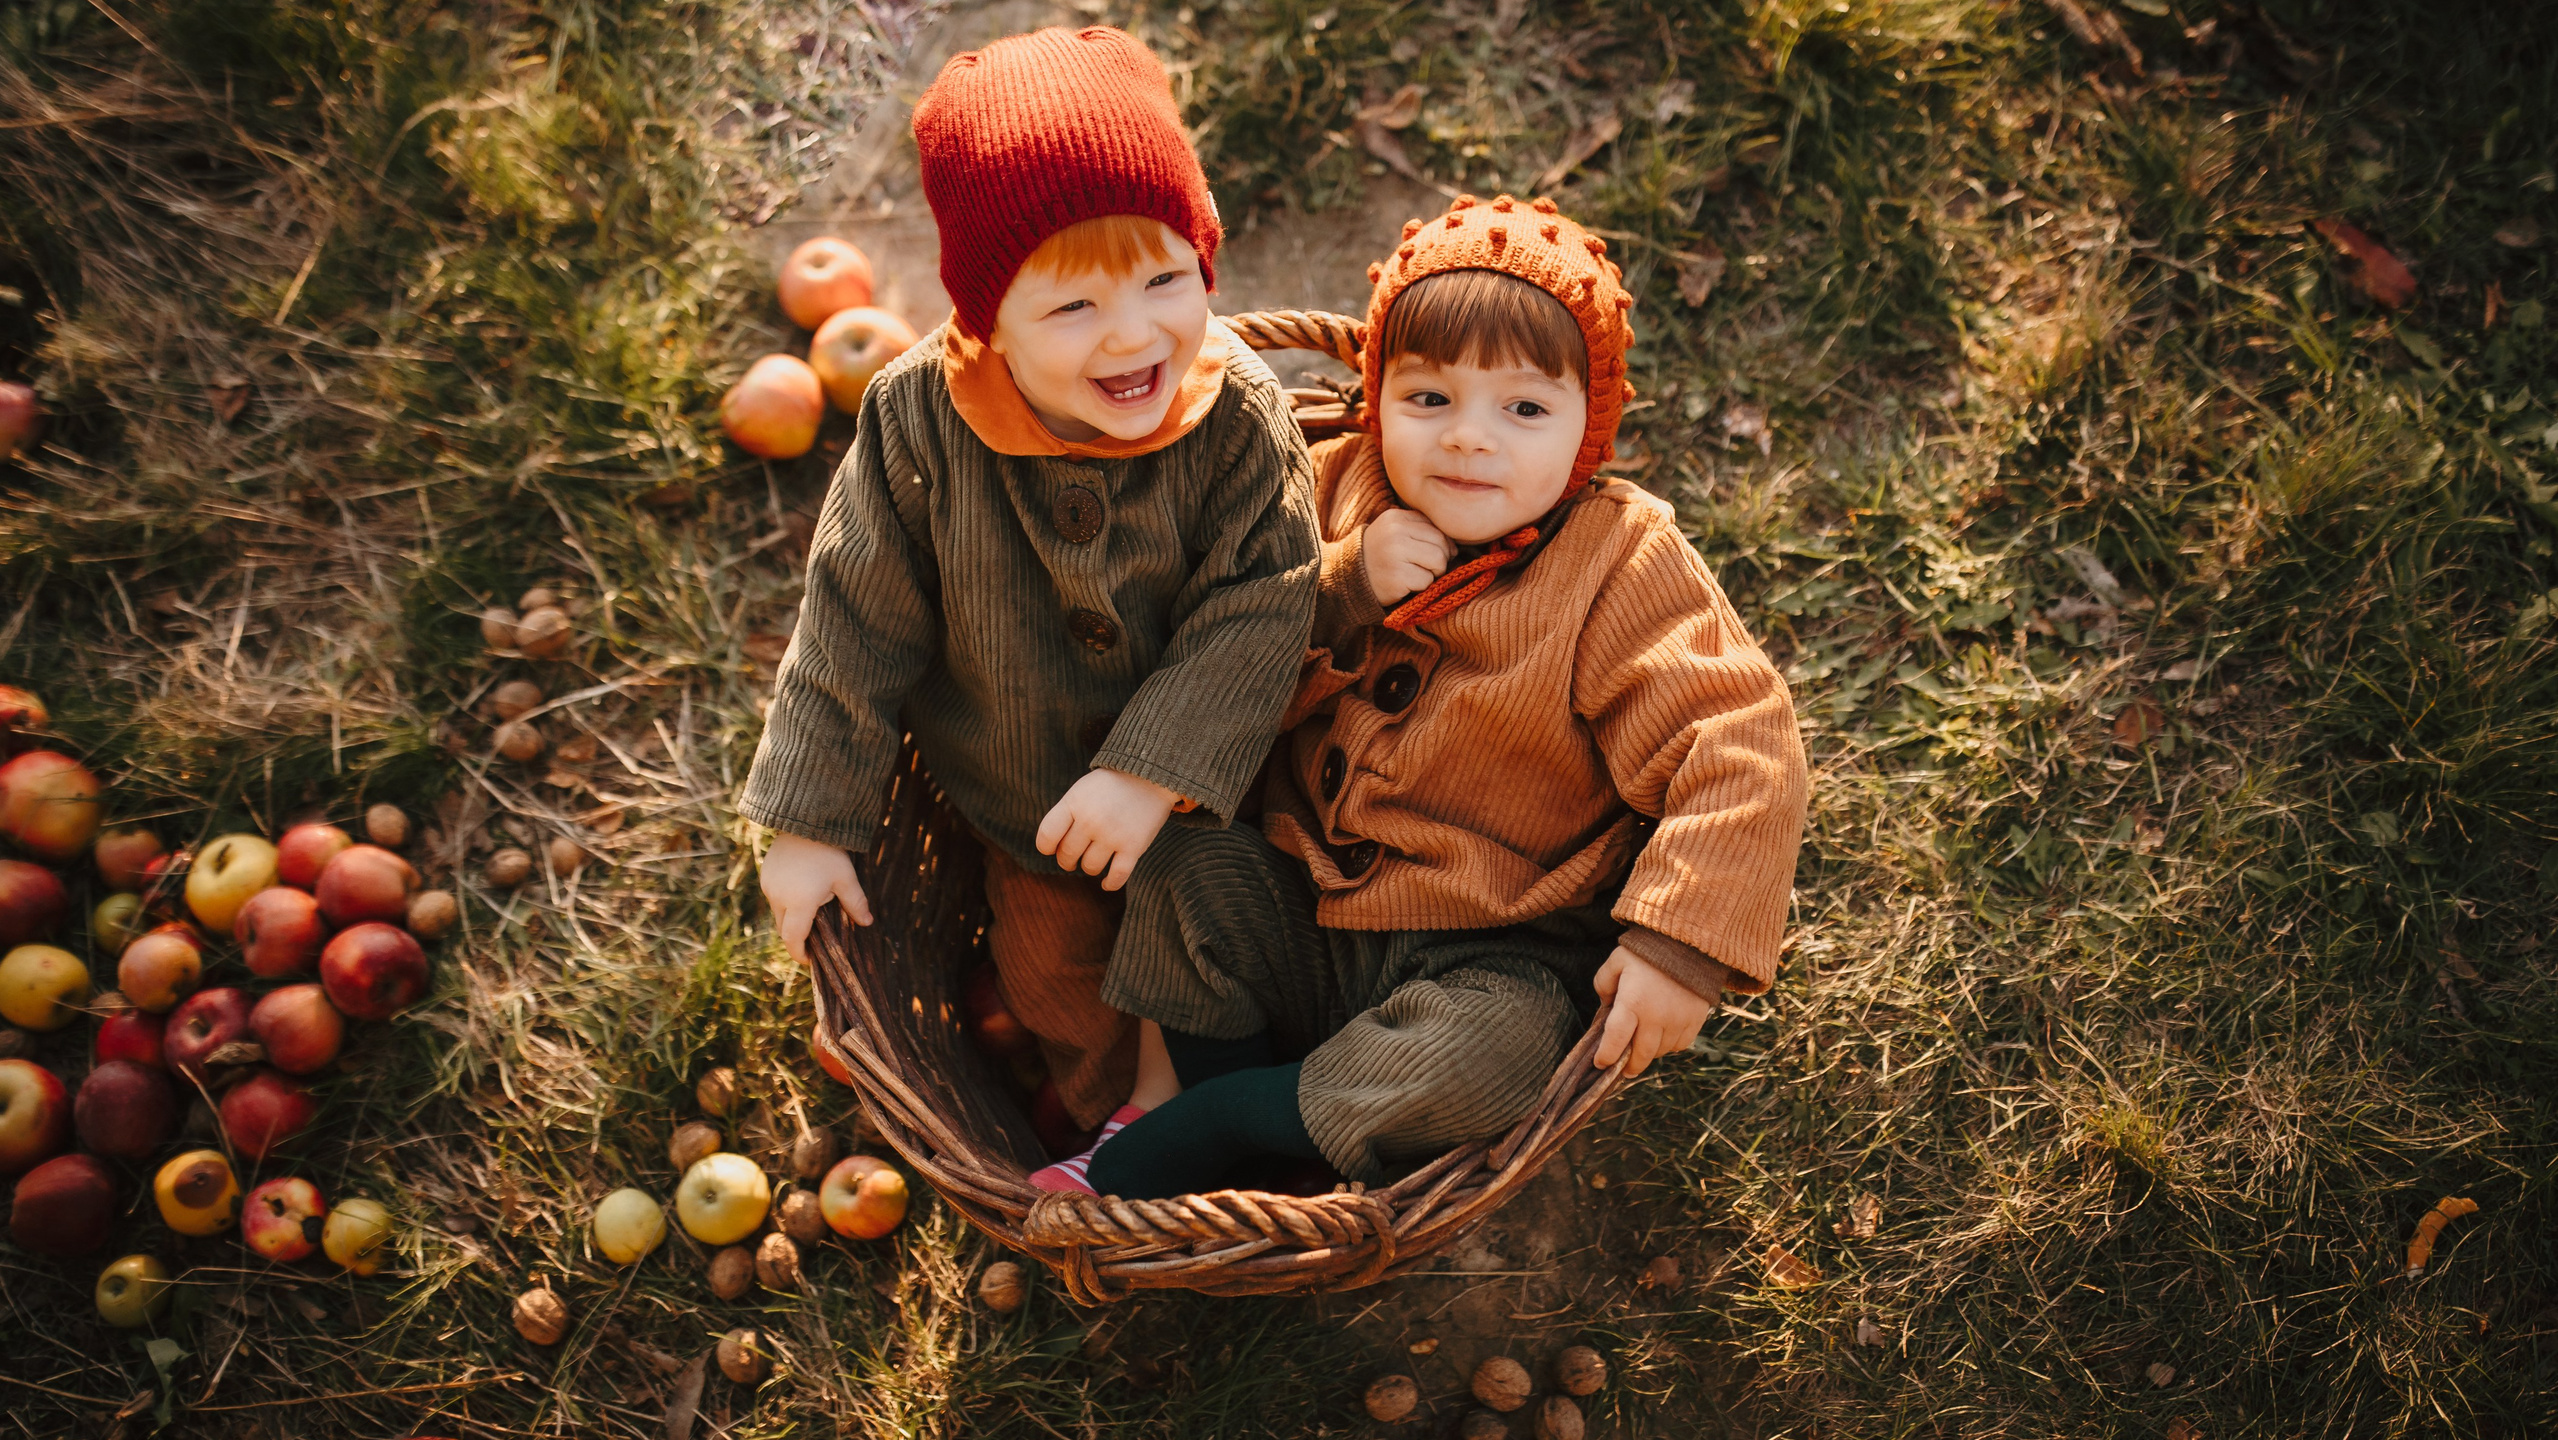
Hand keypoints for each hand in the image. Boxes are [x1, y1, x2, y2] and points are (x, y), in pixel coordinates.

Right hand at [762, 831, 872, 966]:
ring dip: (791, 919)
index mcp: (799, 903)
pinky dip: (786, 903)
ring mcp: (769, 886)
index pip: (794, 939)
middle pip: (784, 929)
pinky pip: (774, 897)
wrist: (806, 821)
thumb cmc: (829, 852)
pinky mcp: (766, 875)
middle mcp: (779, 898)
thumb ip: (855, 903)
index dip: (800, 953)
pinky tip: (801, 893)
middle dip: (797, 938)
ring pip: (778, 914)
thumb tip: (867, 923)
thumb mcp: (846, 879)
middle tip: (813, 941)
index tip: (810, 960)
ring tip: (810, 913)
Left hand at [1034, 767, 1181, 889]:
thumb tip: (1052, 847)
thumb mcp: (1081, 790)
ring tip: (1095, 858)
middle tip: (1074, 857)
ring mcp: (1112, 835)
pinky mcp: (1134, 846)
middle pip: (1067, 855)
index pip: (1047, 836)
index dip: (1046, 848)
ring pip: (1090, 867)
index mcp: (1074, 803)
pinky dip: (1110, 883)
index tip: (1052, 849)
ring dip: (1090, 867)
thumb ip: (1066, 814)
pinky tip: (1106, 882)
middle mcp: (1090, 820)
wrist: (1151, 776)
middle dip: (1068, 860)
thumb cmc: (1111, 786)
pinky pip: (1116, 877)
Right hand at [1363, 508, 1454, 603]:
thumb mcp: (1393, 533)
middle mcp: (1395, 533)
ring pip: (1438, 561)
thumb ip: (1420, 530)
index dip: (1443, 542)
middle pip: (1440, 543)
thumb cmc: (1378, 556)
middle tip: (1427, 568)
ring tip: (1417, 575)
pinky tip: (1406, 585)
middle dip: (1440, 559)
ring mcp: (1395, 555)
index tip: (1435, 554)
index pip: (1435, 526)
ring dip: (1433, 573)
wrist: (1348, 579)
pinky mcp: (1397, 577)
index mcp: (1395, 518)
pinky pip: (1427, 581)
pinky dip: (1421, 587)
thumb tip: (1454, 546)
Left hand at [1592, 947, 1719, 1076]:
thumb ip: (1603, 985)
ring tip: (1642, 1047)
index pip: (1615, 1041)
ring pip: (1661, 1052)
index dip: (1606, 1057)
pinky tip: (1663, 1036)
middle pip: (1640, 1055)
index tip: (1600, 1063)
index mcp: (1632, 1003)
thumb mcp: (1616, 962)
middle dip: (1629, 1066)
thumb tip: (1605, 1007)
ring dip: (1649, 1053)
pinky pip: (1680, 1044)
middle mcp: (1656, 1017)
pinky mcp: (1695, 1020)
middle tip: (1623, 1069)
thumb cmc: (1646, 952)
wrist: (1688, 942)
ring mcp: (1678, 1021)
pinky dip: (1670, 1045)